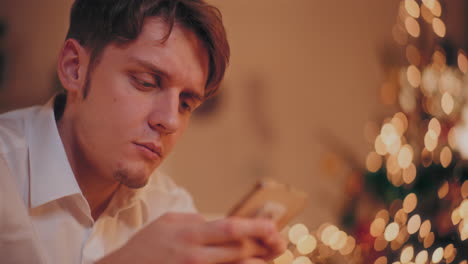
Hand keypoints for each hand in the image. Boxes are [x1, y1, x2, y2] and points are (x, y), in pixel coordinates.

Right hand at [97, 212, 285, 263]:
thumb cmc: (145, 245)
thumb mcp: (168, 222)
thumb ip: (195, 220)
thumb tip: (220, 222)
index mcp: (189, 234)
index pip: (230, 228)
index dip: (256, 226)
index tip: (273, 226)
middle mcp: (195, 256)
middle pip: (240, 250)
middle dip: (264, 246)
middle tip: (278, 242)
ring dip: (258, 263)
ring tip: (270, 256)